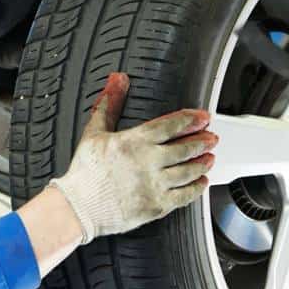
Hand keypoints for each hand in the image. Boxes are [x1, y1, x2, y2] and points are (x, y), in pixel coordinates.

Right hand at [49, 72, 216, 243]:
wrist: (77, 208)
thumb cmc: (84, 173)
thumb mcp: (93, 132)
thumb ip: (109, 104)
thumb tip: (118, 80)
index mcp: (134, 141)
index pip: (171, 125)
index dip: (190, 120)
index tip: (202, 118)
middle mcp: (148, 161)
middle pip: (185, 148)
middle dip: (202, 141)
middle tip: (211, 138)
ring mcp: (155, 185)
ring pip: (189, 171)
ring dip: (202, 163)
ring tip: (209, 157)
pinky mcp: (157, 206)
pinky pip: (185, 196)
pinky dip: (196, 188)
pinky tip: (201, 182)